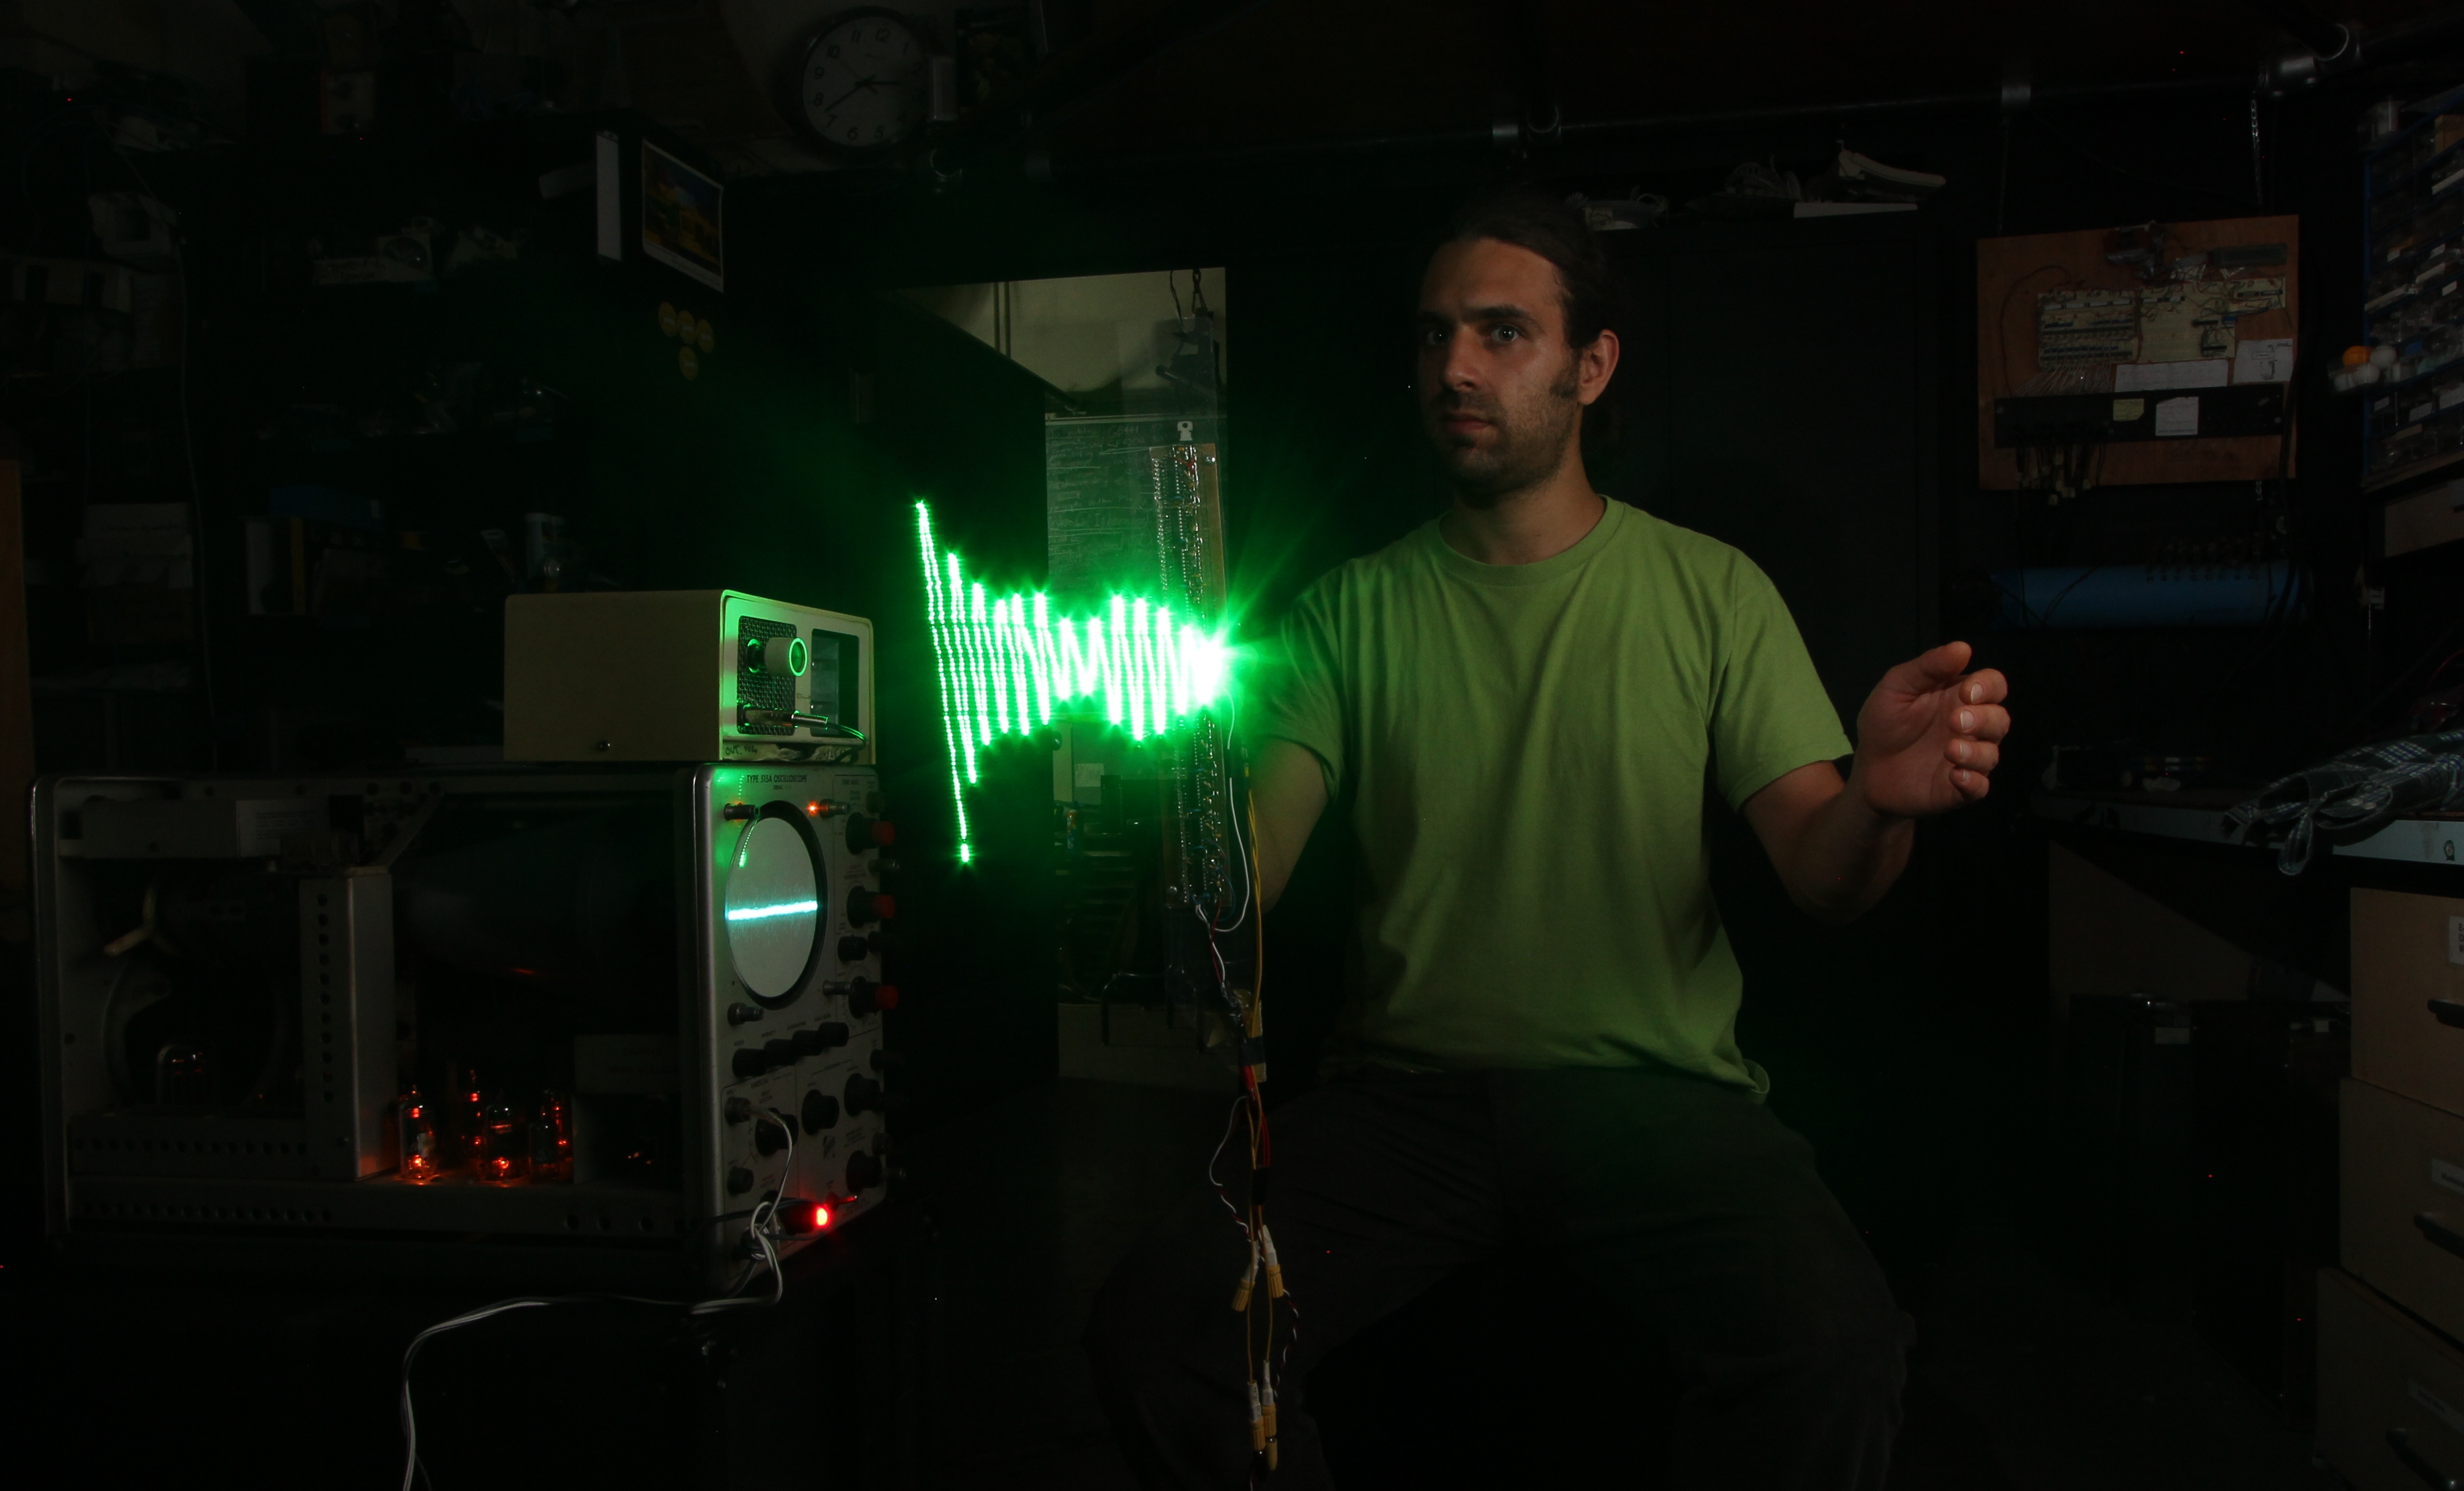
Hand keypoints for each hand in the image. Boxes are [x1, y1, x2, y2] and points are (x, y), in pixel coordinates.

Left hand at [1848, 641, 2008, 817]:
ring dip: (1977, 752)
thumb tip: (1963, 648)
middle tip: (1955, 721)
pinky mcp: (1959, 788)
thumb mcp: (1896, 687)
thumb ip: (1927, 667)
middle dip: (1985, 719)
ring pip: (1992, 754)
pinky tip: (1954, 775)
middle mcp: (1971, 728)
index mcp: (1959, 698)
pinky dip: (1973, 781)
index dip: (1988, 687)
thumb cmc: (1884, 724)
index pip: (1993, 685)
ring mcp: (1967, 759)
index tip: (1967, 692)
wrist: (1868, 770)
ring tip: (1951, 750)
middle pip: (2000, 719)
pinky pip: (1980, 787)